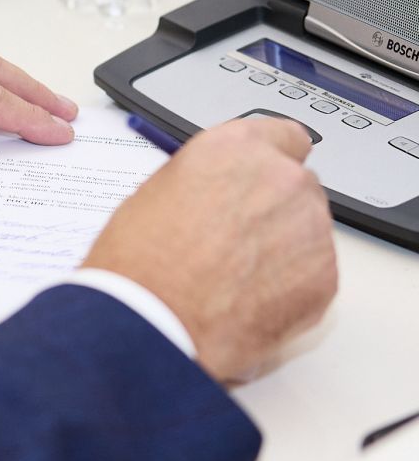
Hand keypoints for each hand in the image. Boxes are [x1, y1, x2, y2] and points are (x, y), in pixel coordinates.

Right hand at [82, 118, 337, 383]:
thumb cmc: (137, 265)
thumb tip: (221, 194)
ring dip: (282, 250)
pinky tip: (246, 302)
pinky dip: (289, 289)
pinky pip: (313, 276)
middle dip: (272, 211)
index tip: (260, 183)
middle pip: (296, 187)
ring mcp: (310, 229)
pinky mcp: (323, 278)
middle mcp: (282, 179)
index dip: (268, 164)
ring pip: (307, 233)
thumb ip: (205, 182)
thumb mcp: (156, 195)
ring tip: (233, 280)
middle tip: (233, 244)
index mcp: (235, 149)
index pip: (284, 137)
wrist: (146, 324)